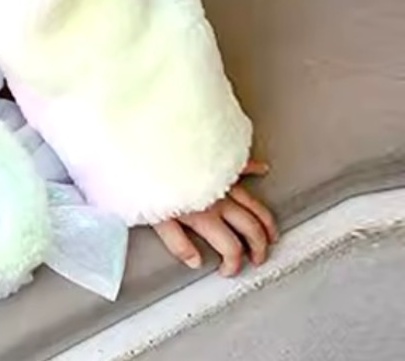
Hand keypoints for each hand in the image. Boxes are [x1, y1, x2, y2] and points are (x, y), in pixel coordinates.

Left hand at [154, 160, 278, 276]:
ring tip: (270, 232)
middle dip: (258, 247)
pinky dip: (254, 167)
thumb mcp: (155, 216)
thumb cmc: (146, 175)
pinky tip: (262, 169)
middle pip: (250, 228)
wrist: (143, 143)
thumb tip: (195, 261)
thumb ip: (177, 243)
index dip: (233, 264)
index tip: (228, 270)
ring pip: (254, 202)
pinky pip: (242, 162)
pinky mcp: (217, 156)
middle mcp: (218, 197)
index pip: (230, 247)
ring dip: (266, 220)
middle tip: (258, 258)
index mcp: (203, 215)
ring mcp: (221, 176)